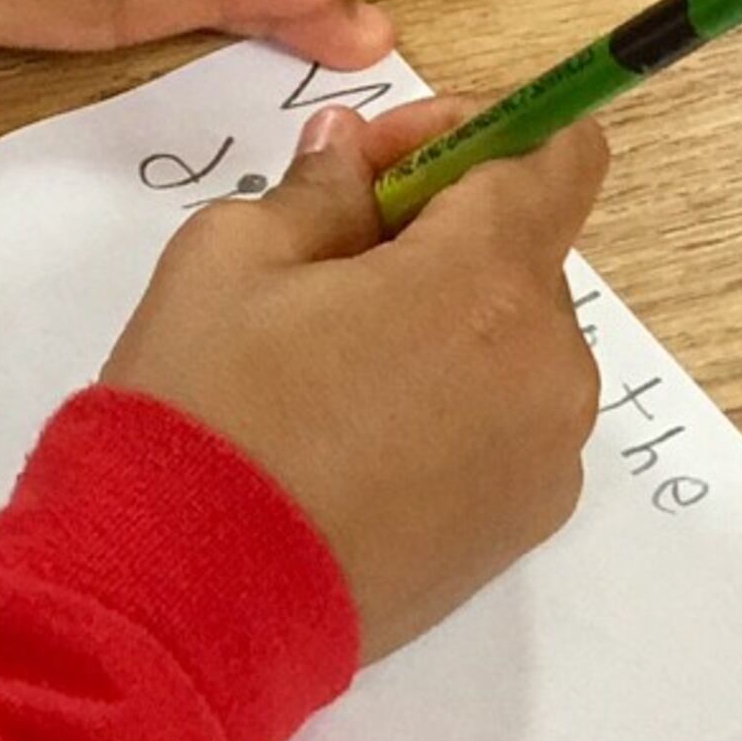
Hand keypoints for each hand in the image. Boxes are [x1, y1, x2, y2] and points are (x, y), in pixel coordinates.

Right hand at [105, 100, 610, 662]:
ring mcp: (543, 458)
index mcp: (485, 282)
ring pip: (515, 347)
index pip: (554, 153)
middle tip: (326, 271)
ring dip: (445, 331)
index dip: (470, 135)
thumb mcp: (230, 259)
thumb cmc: (204, 421)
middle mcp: (545, 368)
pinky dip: (452, 411)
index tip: (381, 166)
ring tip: (332, 372)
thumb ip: (318, 189)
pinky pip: (507, 429)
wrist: (187, 605)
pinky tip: (356, 443)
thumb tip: (354, 157)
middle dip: (440, 242)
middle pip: (525, 257)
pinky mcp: (520, 529)